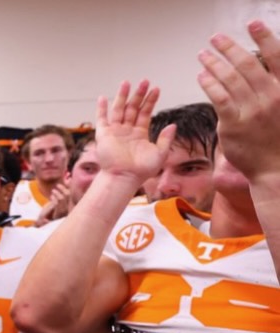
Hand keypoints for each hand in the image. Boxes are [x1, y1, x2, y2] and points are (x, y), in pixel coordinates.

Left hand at [35, 183, 70, 225]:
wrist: (46, 221)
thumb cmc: (54, 210)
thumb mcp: (60, 200)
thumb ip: (64, 192)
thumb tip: (69, 180)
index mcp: (72, 205)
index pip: (72, 194)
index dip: (70, 187)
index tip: (66, 181)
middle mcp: (70, 208)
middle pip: (68, 195)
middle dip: (63, 188)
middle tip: (57, 185)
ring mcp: (64, 211)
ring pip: (62, 198)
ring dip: (57, 193)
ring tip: (53, 191)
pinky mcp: (58, 213)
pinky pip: (57, 202)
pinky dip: (54, 198)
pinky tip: (51, 197)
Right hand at [94, 80, 174, 183]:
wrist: (124, 178)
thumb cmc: (141, 171)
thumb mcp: (160, 154)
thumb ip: (166, 139)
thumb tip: (173, 125)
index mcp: (139, 134)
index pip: (145, 113)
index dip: (150, 101)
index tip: (156, 89)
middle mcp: (127, 131)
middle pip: (132, 108)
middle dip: (138, 94)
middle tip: (145, 81)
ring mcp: (115, 132)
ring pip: (119, 110)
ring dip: (122, 96)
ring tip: (127, 82)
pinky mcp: (103, 135)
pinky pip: (101, 119)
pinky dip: (101, 108)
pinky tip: (103, 97)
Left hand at [198, 21, 279, 179]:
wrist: (274, 167)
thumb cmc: (276, 136)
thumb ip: (272, 87)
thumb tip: (257, 67)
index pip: (276, 57)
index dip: (264, 38)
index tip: (253, 24)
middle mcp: (271, 97)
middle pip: (248, 64)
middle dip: (229, 48)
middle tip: (216, 39)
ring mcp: (253, 110)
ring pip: (230, 79)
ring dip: (214, 63)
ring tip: (203, 55)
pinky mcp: (234, 124)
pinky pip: (218, 97)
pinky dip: (209, 83)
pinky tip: (201, 76)